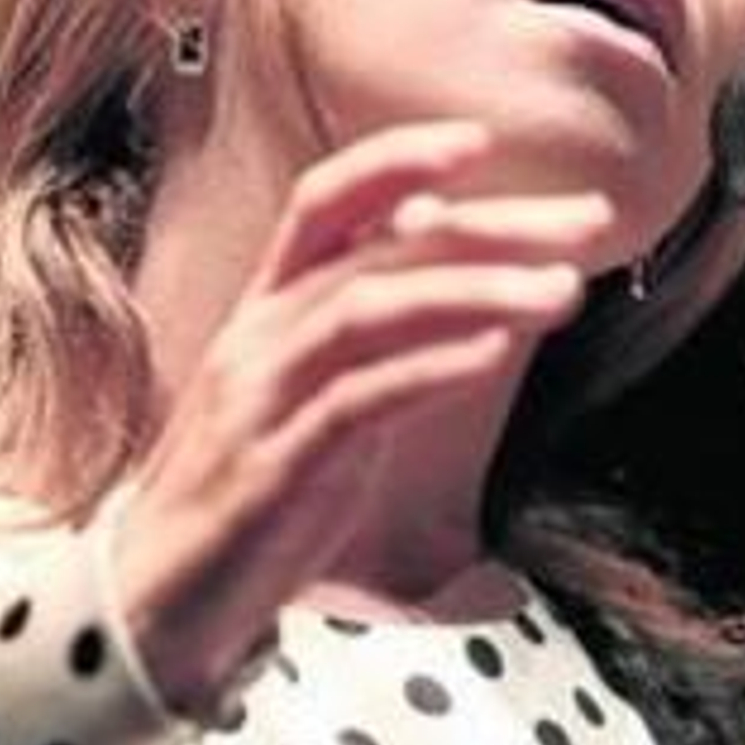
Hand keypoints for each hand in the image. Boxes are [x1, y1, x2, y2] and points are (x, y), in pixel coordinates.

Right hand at [112, 120, 610, 714]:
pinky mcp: (276, 467)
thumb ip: (370, 334)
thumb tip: (440, 260)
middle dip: (491, 226)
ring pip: (369, 309)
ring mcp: (264, 398)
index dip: (397, 160)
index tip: (483, 141)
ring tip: (563, 291)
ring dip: (478, 292)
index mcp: (267, 313)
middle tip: (589, 220)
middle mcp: (260, 338)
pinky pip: (357, 401)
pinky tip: (491, 355)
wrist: (155, 604)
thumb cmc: (249, 498)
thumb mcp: (312, 398)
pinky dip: (427, 370)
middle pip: (376, 249)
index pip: (326, 202)